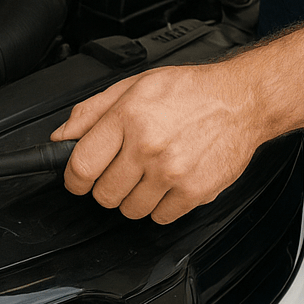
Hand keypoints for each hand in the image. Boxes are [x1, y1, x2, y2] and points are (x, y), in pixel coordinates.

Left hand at [51, 61, 267, 223]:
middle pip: (103, 194)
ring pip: (129, 210)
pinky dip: (160, 205)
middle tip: (121, 170)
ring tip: (148, 174)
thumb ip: (91, 112)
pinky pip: (160, 217)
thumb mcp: (133, 86)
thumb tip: (61, 138)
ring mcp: (172, 172)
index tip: (78, 180)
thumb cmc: (189, 92)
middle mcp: (148, 146)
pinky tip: (168, 182)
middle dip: (106, 186)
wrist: (241, 101)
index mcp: (128, 117)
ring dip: (133, 198)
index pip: (81, 165)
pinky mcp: (194, 192)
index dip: (73, 178)